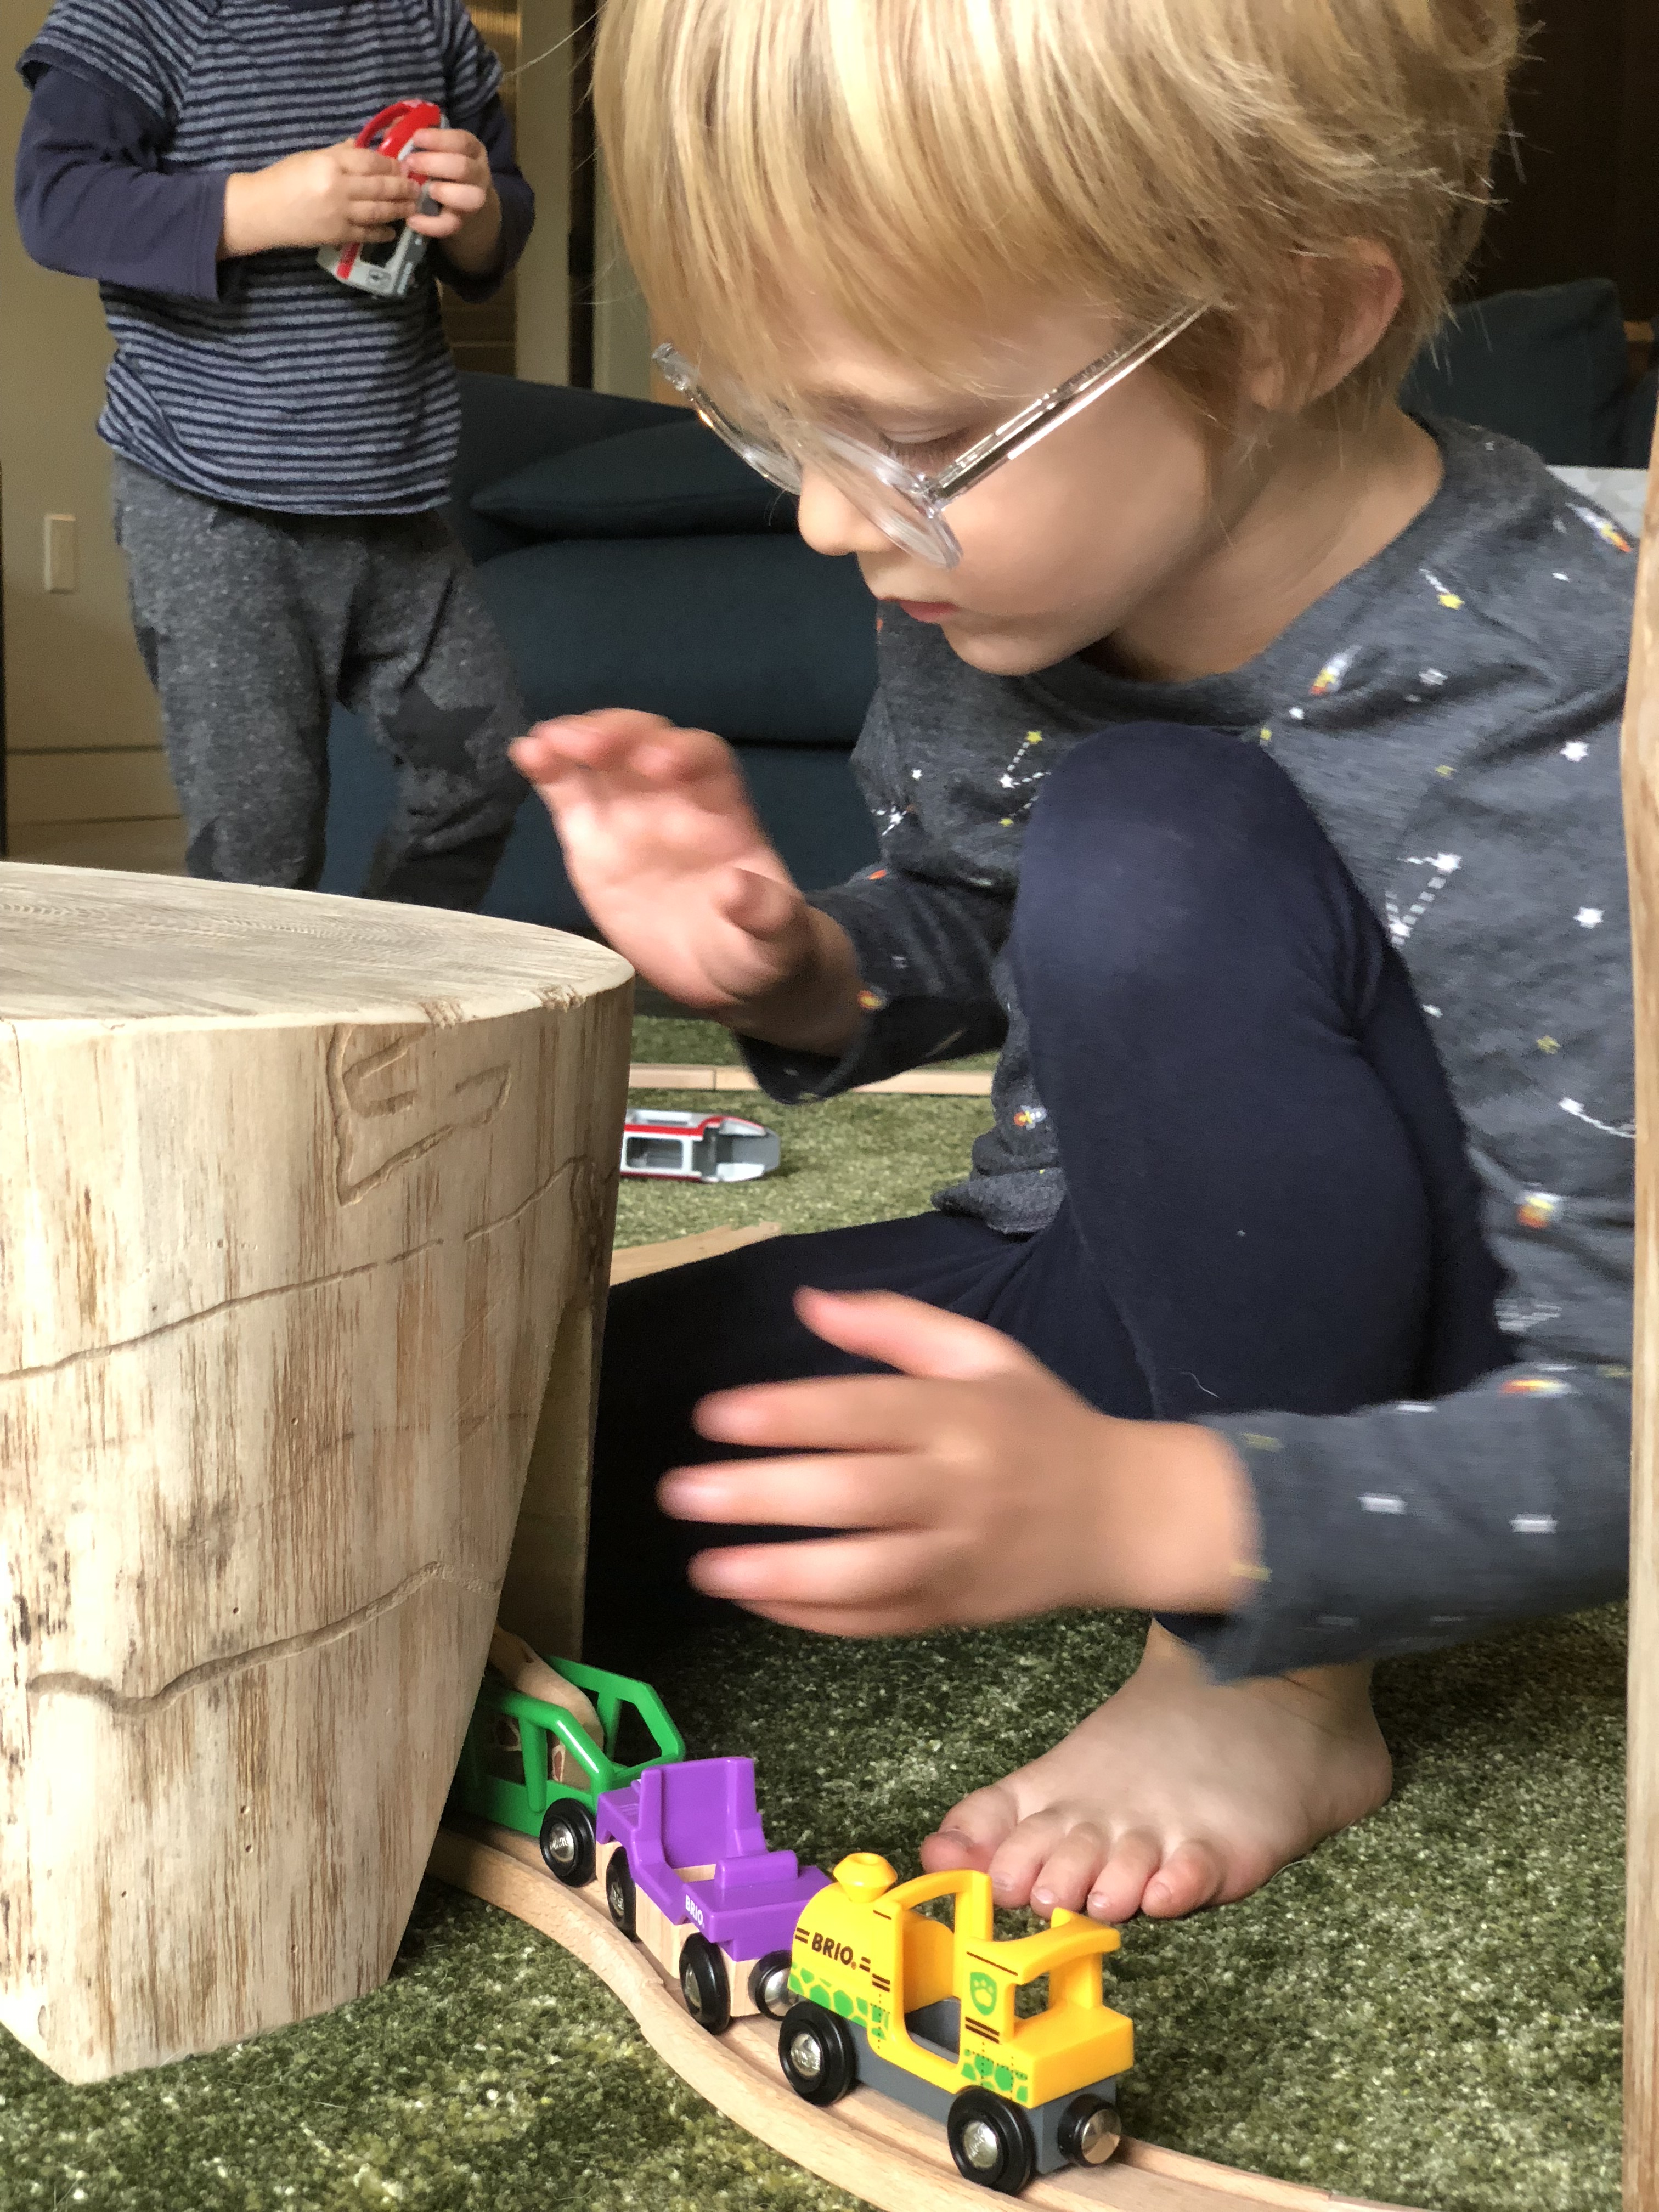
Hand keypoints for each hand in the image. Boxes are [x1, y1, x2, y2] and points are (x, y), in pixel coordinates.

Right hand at [220, 143, 416, 256]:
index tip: (404, 166)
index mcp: (331, 163)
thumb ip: (339, 153)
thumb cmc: (285, 178)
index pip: (370, 161)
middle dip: (403, 187)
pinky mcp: (338, 235)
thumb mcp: (311, 156)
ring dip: (400, 209)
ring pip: (379, 211)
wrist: (263, 210)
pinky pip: (368, 233)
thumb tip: (364, 147)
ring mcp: (340, 213)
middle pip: (381, 186)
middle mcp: (339, 188)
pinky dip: (383, 231)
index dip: (391, 164)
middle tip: (417, 187)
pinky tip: (393, 228)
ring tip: (413, 207)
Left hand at [403, 127, 497, 259]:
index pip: (462, 141)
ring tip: (423, 191)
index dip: (440, 139)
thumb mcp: (434, 148)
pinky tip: (412, 219)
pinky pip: (451, 225)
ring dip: (444, 192)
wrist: (460, 203)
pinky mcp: (463, 221)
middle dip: (435, 164)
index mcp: (472, 150)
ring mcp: (474, 199)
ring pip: (469, 197)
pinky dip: (431, 225)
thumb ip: (415, 137)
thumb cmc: (440, 167)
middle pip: (464, 168)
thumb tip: (393, 130)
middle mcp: (478, 173)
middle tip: (410, 163)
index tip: (417, 138)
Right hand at [512, 711, 862, 1050]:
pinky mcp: (593, 837)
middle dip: (622, 736)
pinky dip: (548, 769)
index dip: (685, 753)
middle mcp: (675, 797)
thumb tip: (737, 890)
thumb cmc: (758, 949)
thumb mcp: (778, 944)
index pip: (708, 761)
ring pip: (603, 757)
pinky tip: (526, 753)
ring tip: (545, 744)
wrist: (723, 975)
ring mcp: (631, 813)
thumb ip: (768, 917)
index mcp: (725, 812)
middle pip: (648, 742)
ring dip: (576, 740)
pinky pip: (570, 793)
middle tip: (592, 747)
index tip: (663, 764)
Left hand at [659, 1290, 1257, 1635]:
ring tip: (705, 1566)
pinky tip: (755, 1598)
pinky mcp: (952, 1612)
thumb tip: (808, 1302)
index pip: (862, 1412)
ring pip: (863, 1574)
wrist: (1124, 1516)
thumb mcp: (984, 1353)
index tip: (713, 1415)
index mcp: (961, 1415)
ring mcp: (957, 1559)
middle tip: (681, 1493)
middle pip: (852, 1496)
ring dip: (779, 1574)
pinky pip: (875, 1622)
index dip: (785, 1414)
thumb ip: (896, 1325)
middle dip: (761, 1496)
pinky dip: (812, 1617)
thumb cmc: (1039, 1425)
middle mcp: (958, 1489)